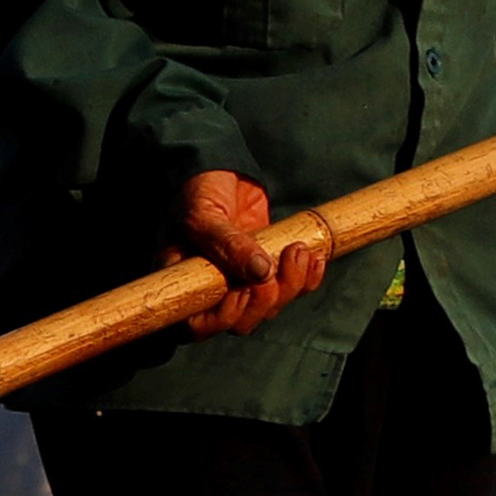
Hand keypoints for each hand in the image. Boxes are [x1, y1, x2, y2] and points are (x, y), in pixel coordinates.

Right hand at [175, 172, 332, 333]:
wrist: (223, 170)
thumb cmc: (199, 191)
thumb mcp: (204, 214)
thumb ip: (228, 244)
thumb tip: (261, 273)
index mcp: (184, 283)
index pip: (197, 325)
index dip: (224, 316)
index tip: (242, 289)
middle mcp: (211, 291)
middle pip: (241, 321)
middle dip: (265, 300)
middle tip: (275, 265)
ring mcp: (242, 283)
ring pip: (270, 307)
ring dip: (290, 285)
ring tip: (297, 250)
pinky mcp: (269, 272)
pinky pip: (292, 290)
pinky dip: (306, 279)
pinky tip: (312, 258)